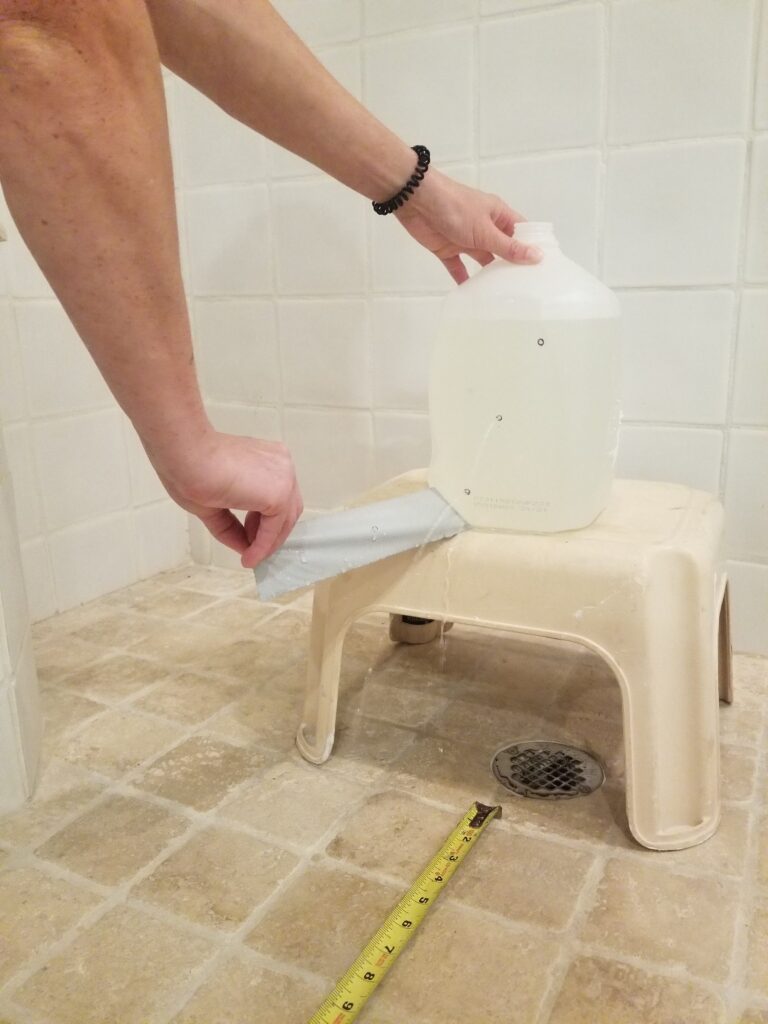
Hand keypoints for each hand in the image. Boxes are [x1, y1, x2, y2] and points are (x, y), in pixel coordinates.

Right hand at [152, 431, 302, 568]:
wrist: (185, 456)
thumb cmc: (190, 469)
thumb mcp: (215, 502)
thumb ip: (232, 524)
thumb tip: (245, 548)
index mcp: (268, 458)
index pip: (277, 494)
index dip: (264, 520)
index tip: (248, 536)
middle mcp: (281, 464)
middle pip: (287, 508)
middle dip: (269, 532)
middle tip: (250, 548)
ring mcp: (284, 477)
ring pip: (285, 519)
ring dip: (268, 542)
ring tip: (249, 555)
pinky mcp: (279, 493)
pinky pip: (275, 528)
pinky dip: (264, 545)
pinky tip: (249, 557)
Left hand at [395, 169, 542, 283]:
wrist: (417, 202)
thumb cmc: (456, 209)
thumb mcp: (486, 231)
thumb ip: (509, 247)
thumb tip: (538, 257)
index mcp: (498, 215)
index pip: (521, 232)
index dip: (532, 247)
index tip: (544, 269)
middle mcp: (484, 227)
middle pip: (502, 249)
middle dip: (512, 266)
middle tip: (526, 289)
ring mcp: (465, 238)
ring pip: (482, 260)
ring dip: (489, 275)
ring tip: (503, 295)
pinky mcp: (447, 248)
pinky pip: (458, 267)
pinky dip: (463, 279)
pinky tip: (471, 295)